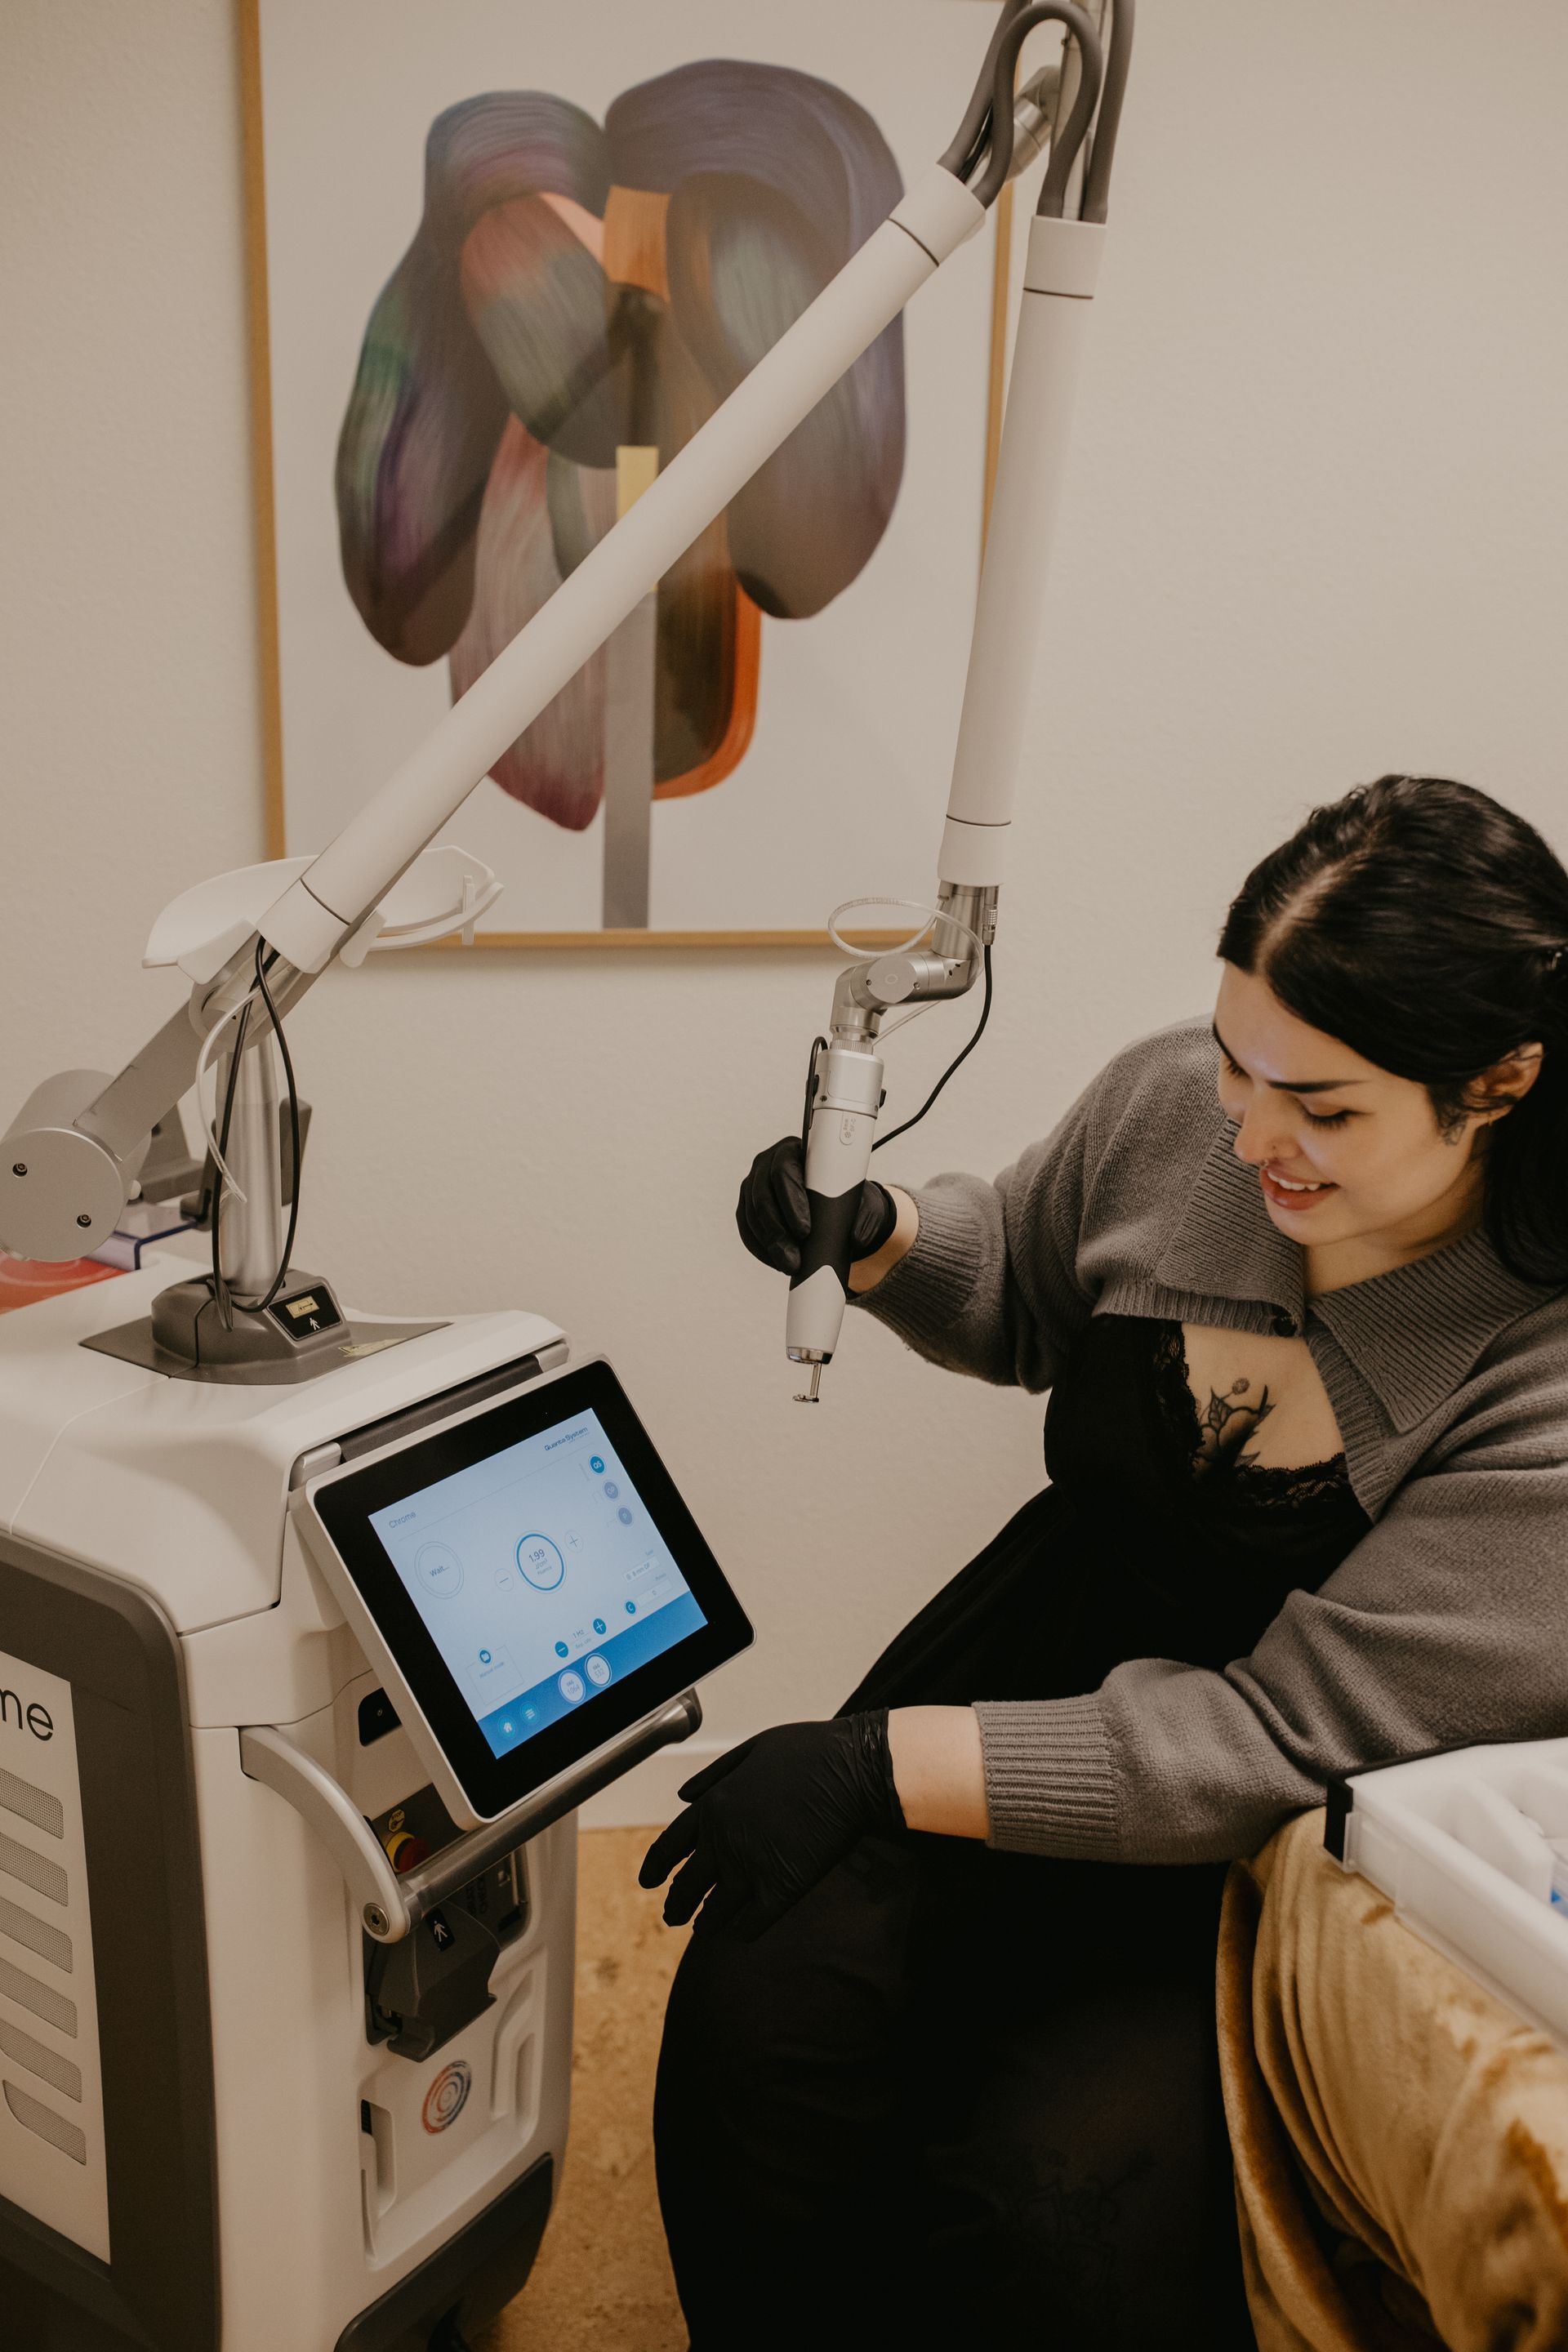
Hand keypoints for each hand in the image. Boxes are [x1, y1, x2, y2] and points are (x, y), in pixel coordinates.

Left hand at [639, 1712, 903, 1938]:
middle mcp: (723, 1840)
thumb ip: (713, 1775)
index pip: (668, 1847)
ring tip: (701, 1930)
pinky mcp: (782, 1888)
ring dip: (704, 1924)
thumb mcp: (750, 1749)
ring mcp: (751, 1867)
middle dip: (676, 1905)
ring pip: (713, 1911)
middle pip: (686, 1886)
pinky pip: (750, 1924)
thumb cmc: (806, 1752)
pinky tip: (739, 1932)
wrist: (850, 1770)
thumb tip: (682, 1796)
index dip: (655, 1868)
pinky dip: (739, 1931)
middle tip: (672, 1916)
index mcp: (713, 1805)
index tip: (648, 1883)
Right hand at [735, 1136, 896, 1274]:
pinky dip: (761, 1250)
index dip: (791, 1201)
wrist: (836, 1204)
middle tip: (794, 1261)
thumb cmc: (847, 1196)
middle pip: (763, 1197)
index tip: (806, 1231)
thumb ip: (864, 1214)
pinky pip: (747, 1230)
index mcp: (795, 1150)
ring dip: (769, 1245)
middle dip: (778, 1233)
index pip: (783, 1170)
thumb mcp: (862, 1201)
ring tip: (788, 1266)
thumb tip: (854, 1236)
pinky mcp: (747, 1208)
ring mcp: (753, 1186)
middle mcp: (767, 1163)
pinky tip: (776, 1263)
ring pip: (752, 1216)